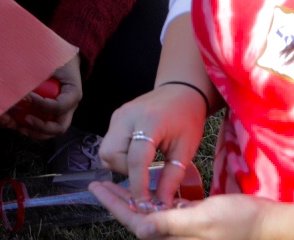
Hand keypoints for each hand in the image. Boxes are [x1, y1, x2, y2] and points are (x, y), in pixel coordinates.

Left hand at [0, 54, 80, 138]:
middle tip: (25, 119)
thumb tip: (18, 82)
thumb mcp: (51, 60)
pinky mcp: (51, 114)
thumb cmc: (57, 57)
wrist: (63, 58)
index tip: (27, 96)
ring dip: (34, 132)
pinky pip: (43, 127)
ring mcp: (60, 113)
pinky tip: (16, 125)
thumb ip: (38, 70)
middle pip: (59, 127)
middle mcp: (69, 107)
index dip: (42, 105)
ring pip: (51, 132)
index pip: (60, 106)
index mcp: (72, 93)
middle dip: (41, 127)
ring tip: (18, 127)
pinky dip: (31, 129)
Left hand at [87, 184, 274, 238]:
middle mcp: (178, 237)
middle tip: (101, 182)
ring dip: (136, 199)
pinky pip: (169, 213)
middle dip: (119, 201)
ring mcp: (188, 232)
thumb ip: (170, 224)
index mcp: (176, 238)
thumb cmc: (242, 222)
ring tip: (119, 182)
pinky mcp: (197, 224)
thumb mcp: (204, 218)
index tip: (96, 186)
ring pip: (153, 214)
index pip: (135, 222)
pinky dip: (157, 200)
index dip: (114, 204)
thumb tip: (138, 227)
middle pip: (140, 218)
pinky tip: (151, 188)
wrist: (273, 227)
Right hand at [100, 85, 210, 210]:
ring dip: (120, 164)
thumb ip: (172, 177)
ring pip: (106, 150)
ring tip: (141, 164)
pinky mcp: (115, 117)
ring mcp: (118, 115)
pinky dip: (120, 154)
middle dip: (124, 172)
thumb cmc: (188, 118)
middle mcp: (127, 116)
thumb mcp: (186, 149)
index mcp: (149, 122)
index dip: (138, 184)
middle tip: (143, 175)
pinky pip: (110, 142)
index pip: (135, 158)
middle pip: (109, 154)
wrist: (181, 90)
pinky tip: (138, 154)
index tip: (144, 203)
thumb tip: (162, 203)